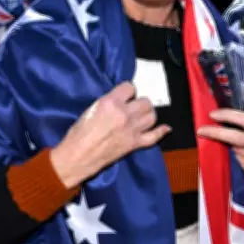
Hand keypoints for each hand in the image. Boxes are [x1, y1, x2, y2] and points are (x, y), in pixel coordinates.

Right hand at [51, 81, 170, 188]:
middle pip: (145, 102)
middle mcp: (124, 114)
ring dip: (148, 114)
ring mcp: (132, 129)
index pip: (129, 87)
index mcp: (111, 102)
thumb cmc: (79, 132)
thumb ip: (109, 102)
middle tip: (133, 107)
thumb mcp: (92, 108)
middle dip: (140, 102)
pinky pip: (154, 136)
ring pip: (152, 116)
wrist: (78, 156)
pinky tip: (165, 128)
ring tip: (142, 116)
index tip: (125, 96)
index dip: (128, 91)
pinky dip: (161, 131)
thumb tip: (120, 101)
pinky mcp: (135, 144)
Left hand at [197, 109, 243, 188]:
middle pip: (233, 137)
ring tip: (236, 143)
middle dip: (215, 133)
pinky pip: (239, 160)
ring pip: (234, 149)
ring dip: (230, 145)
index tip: (214, 114)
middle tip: (201, 129)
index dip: (227, 116)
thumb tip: (236, 124)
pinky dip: (239, 156)